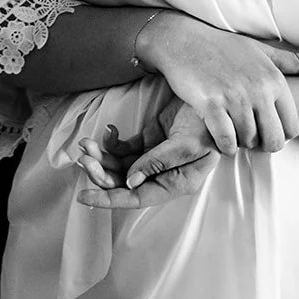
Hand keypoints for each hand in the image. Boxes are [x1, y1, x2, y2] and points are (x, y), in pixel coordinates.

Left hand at [74, 102, 220, 209]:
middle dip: (101, 172)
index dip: (109, 199)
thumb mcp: (185, 144)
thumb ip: (157, 163)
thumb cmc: (208, 125)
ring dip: (101, 157)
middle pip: (124, 182)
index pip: (138, 198)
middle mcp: (162, 174)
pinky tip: (108, 131)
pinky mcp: (149, 141)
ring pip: (120, 165)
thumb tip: (130, 182)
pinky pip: (124, 149)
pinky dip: (111, 142)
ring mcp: (154, 158)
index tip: (84, 197)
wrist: (213, 100)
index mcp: (175, 183)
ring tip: (86, 144)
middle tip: (84, 157)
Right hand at [136, 11, 298, 154]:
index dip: (280, 135)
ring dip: (241, 144)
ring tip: (232, 133)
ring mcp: (233, 98)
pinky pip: (226, 141)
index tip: (265, 130)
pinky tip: (220, 136)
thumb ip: (297, 63)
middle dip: (262, 145)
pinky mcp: (210, 105)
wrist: (181, 40)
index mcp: (274, 79)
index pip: (292, 127)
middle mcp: (258, 90)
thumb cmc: (223, 46)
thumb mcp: (263, 51)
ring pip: (248, 141)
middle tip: (249, 138)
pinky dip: (224, 145)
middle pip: (274, 141)